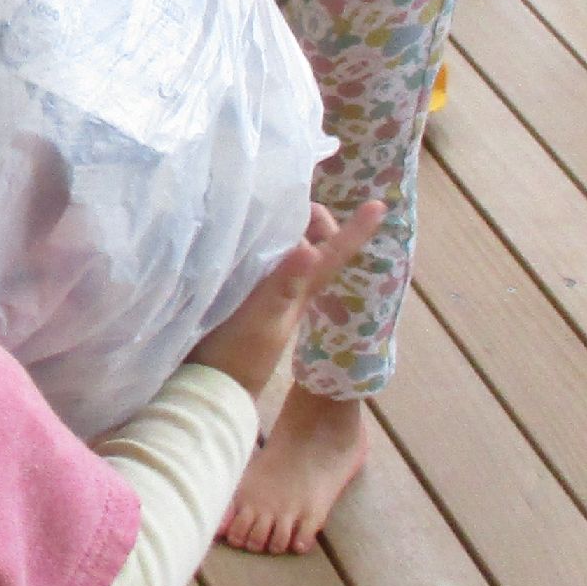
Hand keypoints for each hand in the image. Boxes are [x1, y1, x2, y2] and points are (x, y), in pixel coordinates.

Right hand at [190, 201, 382, 396]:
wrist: (208, 390)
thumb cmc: (235, 357)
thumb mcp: (260, 320)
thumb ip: (283, 285)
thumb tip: (309, 248)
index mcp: (298, 292)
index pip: (333, 255)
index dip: (355, 231)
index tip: (378, 205)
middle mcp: (289, 291)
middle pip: (312, 246)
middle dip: (311, 219)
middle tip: (294, 195)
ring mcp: (267, 298)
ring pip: (288, 253)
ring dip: (288, 230)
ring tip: (270, 205)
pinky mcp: (244, 302)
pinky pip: (263, 264)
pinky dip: (264, 245)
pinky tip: (244, 238)